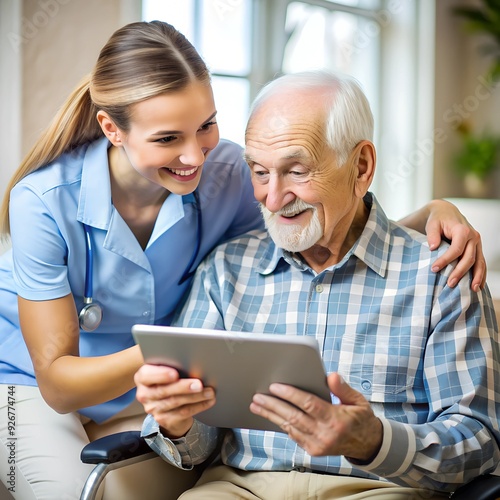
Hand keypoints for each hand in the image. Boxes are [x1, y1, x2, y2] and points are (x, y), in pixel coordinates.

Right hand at [134, 364, 215, 438]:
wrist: (167, 404)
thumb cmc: (168, 379)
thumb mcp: (166, 369)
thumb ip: (172, 365)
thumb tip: (192, 361)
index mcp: (142, 377)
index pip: (147, 375)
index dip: (161, 375)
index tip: (175, 374)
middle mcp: (144, 394)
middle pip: (163, 390)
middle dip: (183, 387)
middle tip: (199, 384)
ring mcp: (153, 408)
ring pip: (176, 402)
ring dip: (196, 397)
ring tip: (209, 392)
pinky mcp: (163, 419)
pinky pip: (183, 412)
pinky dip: (199, 406)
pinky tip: (208, 400)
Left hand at [250, 373, 382, 460]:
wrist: (367, 445)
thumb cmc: (360, 418)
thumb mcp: (358, 401)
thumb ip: (343, 388)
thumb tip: (331, 376)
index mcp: (336, 420)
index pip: (309, 404)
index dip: (291, 394)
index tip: (275, 386)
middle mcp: (325, 434)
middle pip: (294, 417)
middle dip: (273, 405)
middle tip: (258, 396)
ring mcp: (317, 445)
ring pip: (289, 428)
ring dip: (271, 415)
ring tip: (256, 405)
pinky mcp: (313, 450)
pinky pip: (293, 435)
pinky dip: (281, 424)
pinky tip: (270, 415)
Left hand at [424, 200, 485, 290]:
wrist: (447, 213)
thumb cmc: (438, 219)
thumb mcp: (432, 224)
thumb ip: (432, 235)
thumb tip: (432, 247)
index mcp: (463, 230)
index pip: (456, 249)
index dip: (446, 260)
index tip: (434, 269)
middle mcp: (473, 237)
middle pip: (469, 258)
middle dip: (460, 272)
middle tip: (450, 284)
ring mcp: (477, 243)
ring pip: (480, 262)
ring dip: (477, 277)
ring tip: (473, 290)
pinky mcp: (477, 248)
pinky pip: (481, 263)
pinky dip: (481, 275)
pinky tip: (479, 286)